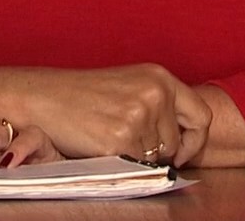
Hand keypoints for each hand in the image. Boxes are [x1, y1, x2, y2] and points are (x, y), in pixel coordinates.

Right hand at [1, 64, 211, 166]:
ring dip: (136, 156)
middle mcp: (154, 94)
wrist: (42, 97)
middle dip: (156, 151)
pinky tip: (100, 144)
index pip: (203, 115)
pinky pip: (135, 167)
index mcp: (160, 77)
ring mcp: (138, 117)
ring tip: (108, 135)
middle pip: (176, 144)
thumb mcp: (130, 86)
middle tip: (125, 139)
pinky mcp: (120, 140)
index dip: (195, 140)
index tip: (181, 151)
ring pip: (156, 158)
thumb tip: (186, 143)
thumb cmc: (83, 95)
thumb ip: (161, 104)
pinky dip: (120, 162)